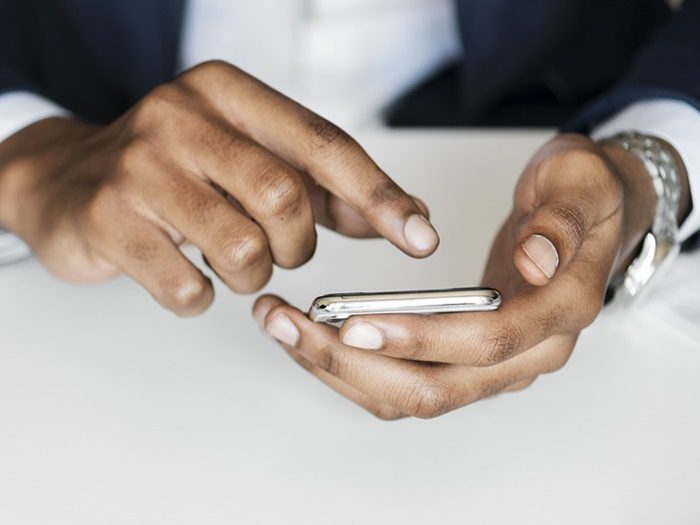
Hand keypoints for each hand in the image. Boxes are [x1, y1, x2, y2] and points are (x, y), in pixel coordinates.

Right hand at [0, 61, 437, 315]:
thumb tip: (403, 216)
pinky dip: (200, 296)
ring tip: (228, 261)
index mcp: (227, 93)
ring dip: (251, 274)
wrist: (66, 182)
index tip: (420, 237)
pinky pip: (188, 287)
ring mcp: (139, 167)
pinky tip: (184, 273)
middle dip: (296, 245)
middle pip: (285, 198)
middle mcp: (181, 116)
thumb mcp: (249, 161)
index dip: (379, 196)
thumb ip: (325, 188)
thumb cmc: (175, 173)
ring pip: (242, 249)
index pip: (323, 145)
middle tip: (277, 250)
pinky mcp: (108, 220)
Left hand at [253, 133, 688, 418]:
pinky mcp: (466, 358)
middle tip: (289, 324)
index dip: (420, 339)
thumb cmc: (582, 196)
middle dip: (354, 363)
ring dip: (341, 370)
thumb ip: (560, 222)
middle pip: (435, 388)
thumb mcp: (580, 184)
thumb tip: (536, 261)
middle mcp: (529, 354)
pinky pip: (406, 381)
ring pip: (411, 395)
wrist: (587, 214)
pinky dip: (355, 367)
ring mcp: (496, 364)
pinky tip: (313, 336)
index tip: (353, 323)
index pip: (485, 344)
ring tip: (283, 327)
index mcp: (559, 313)